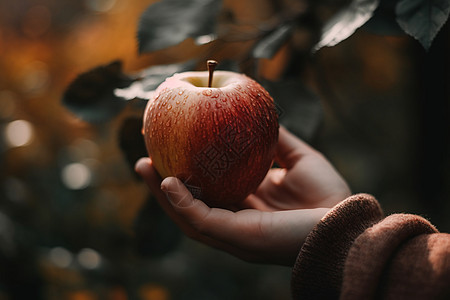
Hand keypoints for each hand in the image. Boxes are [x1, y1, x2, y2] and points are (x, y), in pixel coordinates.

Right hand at [135, 126, 350, 265]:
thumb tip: (259, 116)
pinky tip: (169, 182)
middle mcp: (235, 221)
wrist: (345, 222)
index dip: (184, 173)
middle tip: (143, 160)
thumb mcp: (298, 159)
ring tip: (143, 168)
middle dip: (162, 186)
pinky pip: (202, 220)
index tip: (168, 148)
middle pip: (188, 206)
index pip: (205, 192)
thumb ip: (277, 141)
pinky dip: (182, 203)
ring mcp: (233, 233)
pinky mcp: (238, 238)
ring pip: (186, 216)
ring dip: (162, 194)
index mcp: (246, 206)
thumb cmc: (327, 196)